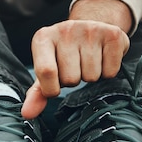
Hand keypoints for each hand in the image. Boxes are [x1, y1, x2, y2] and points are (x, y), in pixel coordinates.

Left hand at [21, 0, 131, 118]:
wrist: (90, 27)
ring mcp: (90, 29)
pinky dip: (107, 72)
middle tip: (74, 67)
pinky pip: (110, 71)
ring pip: (91, 76)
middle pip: (71, 78)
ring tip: (87, 61)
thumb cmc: (63, 54)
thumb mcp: (46, 69)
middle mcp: (65, 30)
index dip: (52, 88)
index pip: (46, 71)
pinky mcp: (113, 34)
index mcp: (43, 38)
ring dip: (90, 76)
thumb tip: (27, 114)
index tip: (55, 87)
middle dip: (73, 80)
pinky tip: (102, 58)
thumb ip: (36, 93)